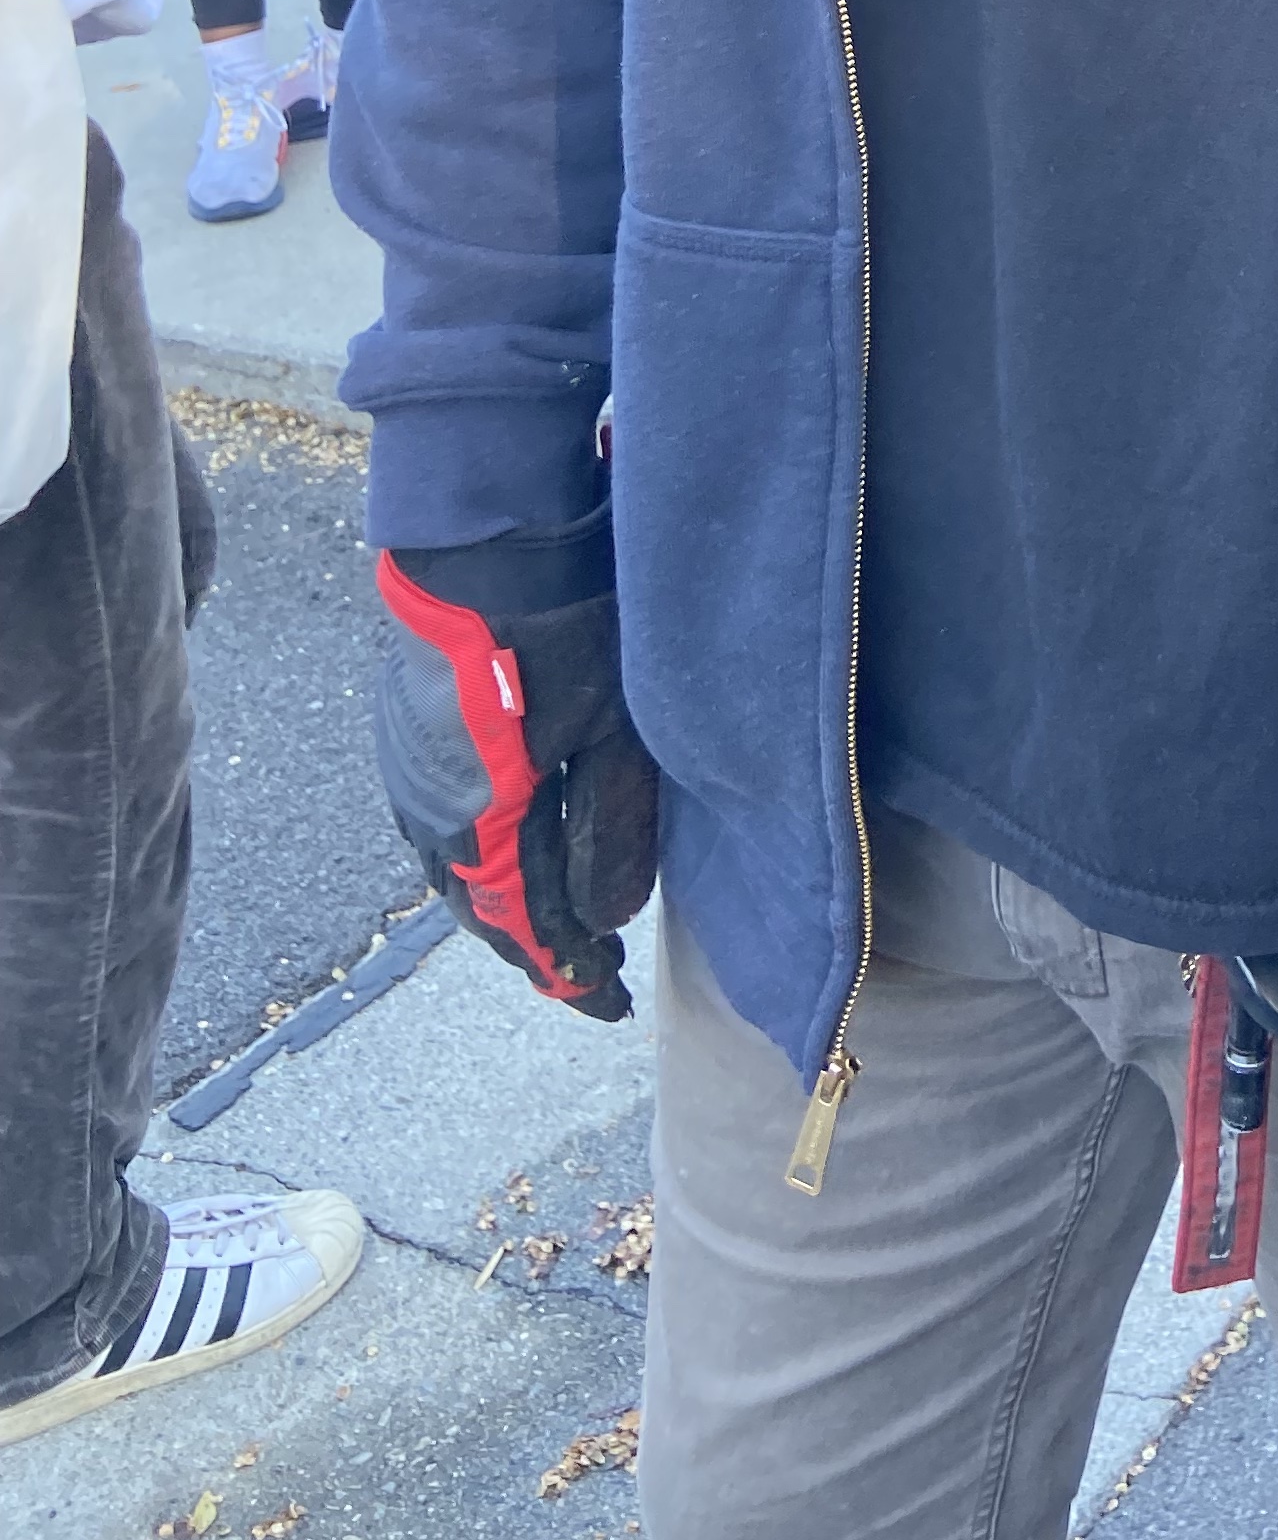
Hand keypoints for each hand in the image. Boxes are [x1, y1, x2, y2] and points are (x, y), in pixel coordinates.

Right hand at [374, 507, 658, 1018]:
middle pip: (483, 906)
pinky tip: (507, 850)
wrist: (491, 535)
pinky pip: (440, 821)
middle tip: (589, 976)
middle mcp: (427, 812)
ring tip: (554, 923)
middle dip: (537, 944)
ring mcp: (407, 772)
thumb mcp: (612, 732)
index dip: (568, 972)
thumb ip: (607, 832)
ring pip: (457, 866)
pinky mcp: (403, 734)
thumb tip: (603, 922)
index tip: (608, 1004)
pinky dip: (478, 852)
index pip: (525, 925)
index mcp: (481, 822)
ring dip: (503, 901)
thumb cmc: (564, 627)